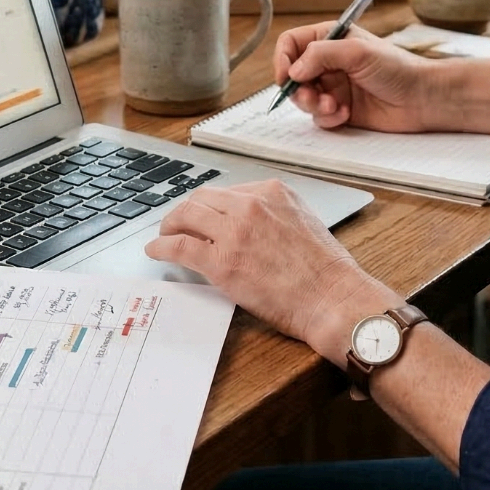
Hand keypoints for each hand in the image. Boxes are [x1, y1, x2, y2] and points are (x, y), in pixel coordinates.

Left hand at [145, 180, 396, 362]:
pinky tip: (156, 251)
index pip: (228, 191)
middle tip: (177, 225)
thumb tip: (250, 224)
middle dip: (185, 212)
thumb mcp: (303, 221)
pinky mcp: (222, 261)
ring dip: (170, 226)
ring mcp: (234, 231)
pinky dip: (162, 246)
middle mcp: (251, 205)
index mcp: (272, 192)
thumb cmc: (326, 270)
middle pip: (201, 198)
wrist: (333, 297)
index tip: (203, 217)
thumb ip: (274, 215)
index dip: (211, 206)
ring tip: (164, 237)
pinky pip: (180, 247)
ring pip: (186, 216)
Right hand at [274, 23, 440, 132]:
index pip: (291, 44)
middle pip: (293, 75)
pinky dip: (327, 118)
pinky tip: (346, 114)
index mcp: (330, 39)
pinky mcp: (340, 109)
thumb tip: (294, 70)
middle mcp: (328, 62)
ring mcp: (333, 87)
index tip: (286, 76)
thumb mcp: (358, 51)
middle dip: (298, 89)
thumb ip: (321, 55)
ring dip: (313, 105)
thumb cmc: (398, 67)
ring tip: (332, 106)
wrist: (422, 98)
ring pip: (303, 98)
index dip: (283, 59)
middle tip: (312, 97)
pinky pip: (319, 117)